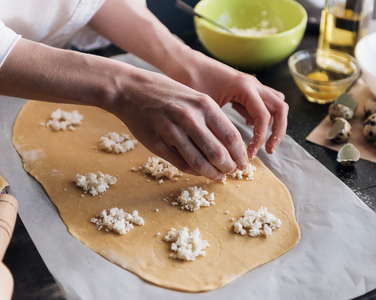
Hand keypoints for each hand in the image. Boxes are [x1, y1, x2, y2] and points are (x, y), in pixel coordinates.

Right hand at [111, 69, 248, 179]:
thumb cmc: (167, 93)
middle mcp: (190, 118)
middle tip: (232, 172)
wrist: (131, 89)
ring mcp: (172, 132)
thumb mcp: (195, 98)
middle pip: (218, 153)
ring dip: (212, 173)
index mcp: (204, 105)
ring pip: (200, 162)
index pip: (231, 136)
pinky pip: (181, 164)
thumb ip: (212, 120)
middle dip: (229, 167)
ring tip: (218, 176)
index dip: (240, 154)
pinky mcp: (158, 144)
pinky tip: (199, 172)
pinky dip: (194, 171)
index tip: (244, 163)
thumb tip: (230, 146)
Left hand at [167, 52, 288, 158]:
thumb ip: (222, 124)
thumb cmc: (192, 80)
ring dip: (275, 123)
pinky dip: (263, 116)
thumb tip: (231, 148)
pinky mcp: (246, 88)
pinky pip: (264, 102)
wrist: (185, 63)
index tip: (250, 154)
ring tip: (263, 141)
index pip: (263, 117)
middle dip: (278, 132)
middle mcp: (252, 84)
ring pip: (276, 103)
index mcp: (245, 87)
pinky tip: (249, 127)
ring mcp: (251, 85)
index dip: (260, 138)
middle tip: (269, 150)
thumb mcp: (206, 105)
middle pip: (280, 109)